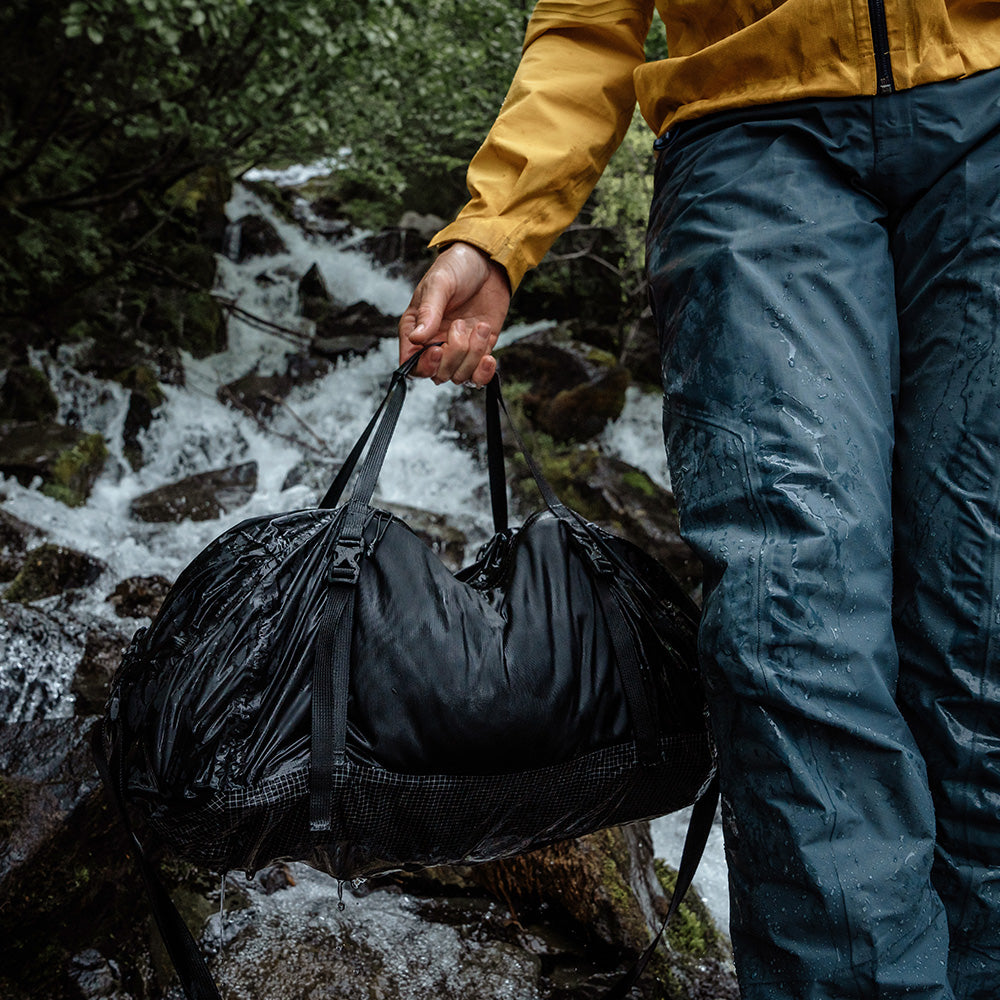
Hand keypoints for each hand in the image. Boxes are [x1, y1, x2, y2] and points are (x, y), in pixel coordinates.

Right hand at [398, 242, 510, 385]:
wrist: (488, 262)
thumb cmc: (457, 267)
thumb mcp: (440, 283)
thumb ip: (429, 311)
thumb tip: (416, 338)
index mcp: (416, 328)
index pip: (412, 364)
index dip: (424, 365)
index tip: (437, 349)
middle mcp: (435, 343)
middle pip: (438, 374)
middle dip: (453, 355)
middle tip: (461, 325)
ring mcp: (458, 348)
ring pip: (459, 376)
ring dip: (472, 356)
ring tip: (479, 327)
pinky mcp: (480, 349)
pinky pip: (478, 377)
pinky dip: (484, 373)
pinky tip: (489, 357)